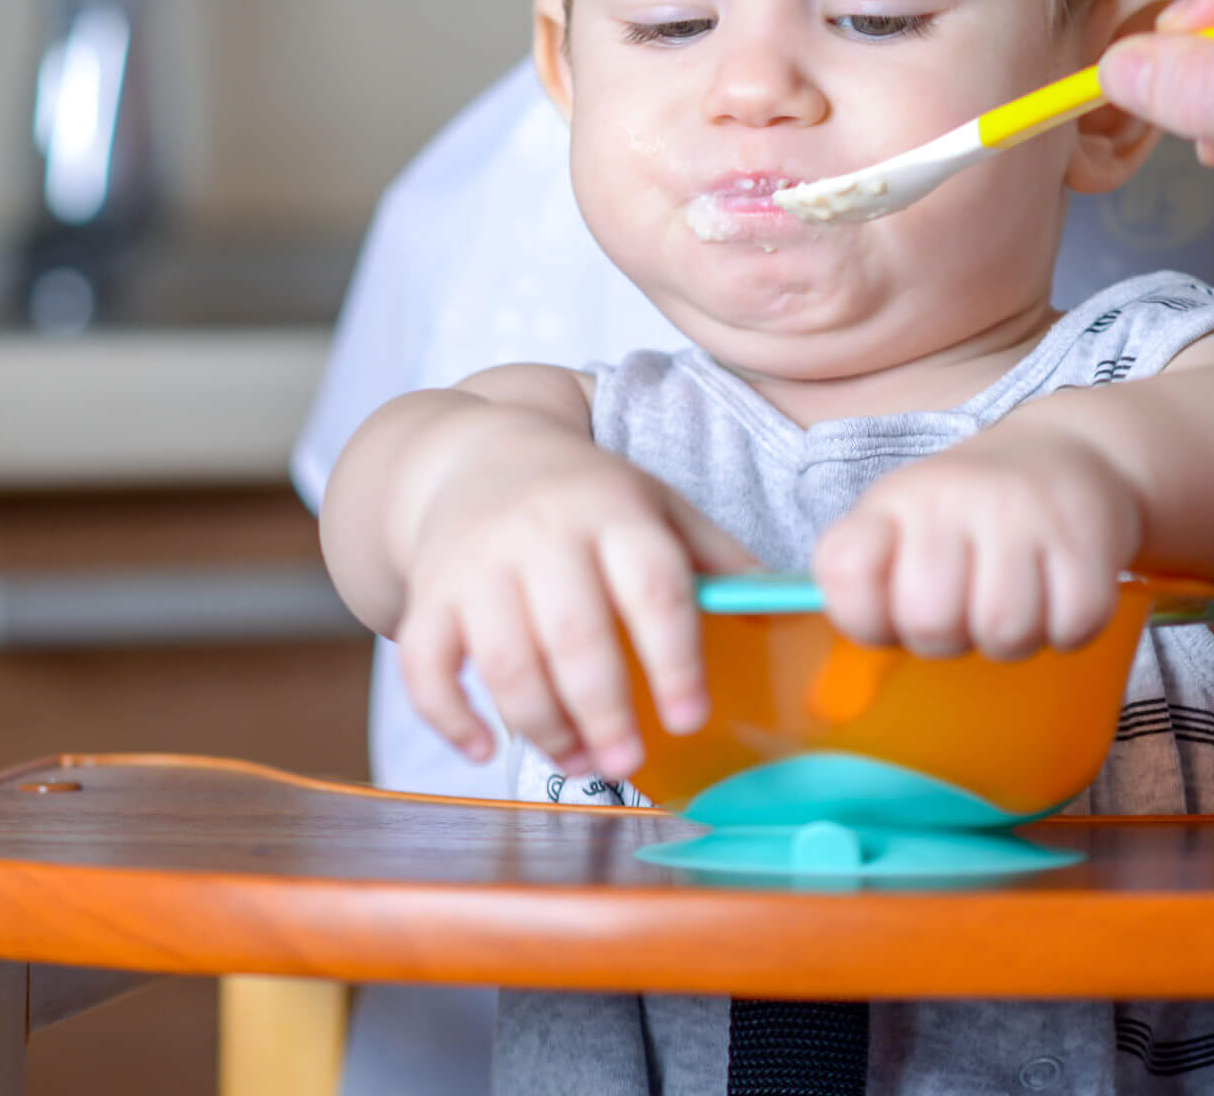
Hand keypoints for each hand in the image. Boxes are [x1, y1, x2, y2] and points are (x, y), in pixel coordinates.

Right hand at [392, 409, 755, 780]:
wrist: (476, 452)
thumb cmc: (586, 494)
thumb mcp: (655, 503)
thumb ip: (715, 556)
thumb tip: (788, 610)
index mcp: (613, 510)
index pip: (652, 587)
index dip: (674, 659)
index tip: (690, 717)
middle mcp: (540, 532)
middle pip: (574, 634)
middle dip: (603, 710)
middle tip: (628, 760)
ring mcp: (476, 563)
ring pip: (504, 661)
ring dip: (542, 725)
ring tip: (579, 761)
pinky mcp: (428, 593)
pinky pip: (425, 664)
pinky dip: (449, 716)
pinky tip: (484, 748)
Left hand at [810, 419, 1140, 659]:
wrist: (1065, 454)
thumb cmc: (968, 515)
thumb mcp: (903, 527)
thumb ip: (868, 589)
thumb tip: (843, 689)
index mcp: (893, 502)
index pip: (845, 572)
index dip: (864, 619)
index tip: (892, 613)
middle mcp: (950, 497)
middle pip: (928, 619)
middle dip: (947, 640)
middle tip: (965, 611)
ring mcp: (1019, 511)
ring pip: (1003, 630)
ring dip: (1011, 640)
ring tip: (1013, 603)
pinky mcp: (1084, 533)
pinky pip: (1072, 624)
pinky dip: (1066, 630)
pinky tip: (1057, 596)